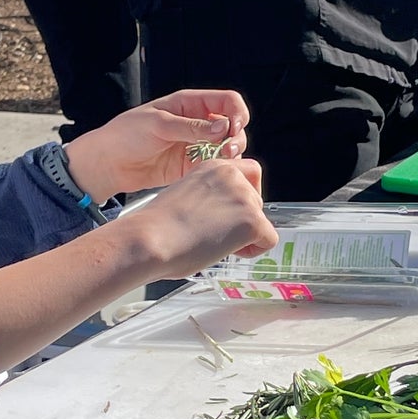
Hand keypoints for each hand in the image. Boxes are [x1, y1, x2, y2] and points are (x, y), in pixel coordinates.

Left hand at [62, 89, 249, 201]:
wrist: (108, 163)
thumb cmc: (126, 134)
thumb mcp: (158, 124)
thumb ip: (190, 127)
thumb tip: (223, 128)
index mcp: (189, 104)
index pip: (227, 102)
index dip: (237, 113)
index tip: (233, 128)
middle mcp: (197, 123)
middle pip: (233, 126)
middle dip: (236, 137)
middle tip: (227, 151)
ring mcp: (195, 145)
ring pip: (227, 148)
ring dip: (230, 155)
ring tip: (219, 162)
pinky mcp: (190, 167)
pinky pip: (213, 166)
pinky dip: (218, 169)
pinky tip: (210, 173)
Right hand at [117, 158, 274, 279]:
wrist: (148, 240)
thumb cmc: (156, 228)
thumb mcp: (186, 198)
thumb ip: (209, 198)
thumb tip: (222, 216)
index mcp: (213, 166)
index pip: (248, 175)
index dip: (239, 200)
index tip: (221, 217)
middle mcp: (232, 174)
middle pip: (257, 200)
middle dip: (241, 221)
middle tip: (213, 234)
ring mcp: (244, 196)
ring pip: (262, 221)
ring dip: (244, 237)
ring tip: (213, 243)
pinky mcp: (252, 220)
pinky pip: (269, 240)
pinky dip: (253, 252)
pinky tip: (226, 252)